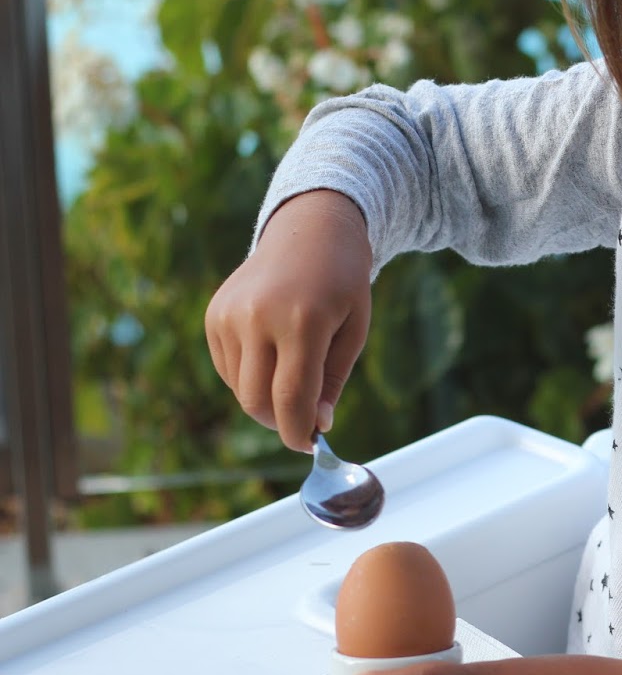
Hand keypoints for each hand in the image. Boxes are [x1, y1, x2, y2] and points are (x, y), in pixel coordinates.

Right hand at [204, 189, 372, 451]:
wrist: (310, 229)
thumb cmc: (342, 283)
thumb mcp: (353, 330)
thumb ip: (332, 381)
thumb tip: (315, 427)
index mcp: (302, 320)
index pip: (290, 397)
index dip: (297, 432)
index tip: (308, 445)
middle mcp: (258, 317)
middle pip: (256, 400)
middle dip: (280, 421)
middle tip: (303, 421)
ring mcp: (229, 314)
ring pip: (240, 388)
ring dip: (266, 397)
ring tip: (295, 369)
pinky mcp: (214, 315)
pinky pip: (228, 368)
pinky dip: (250, 375)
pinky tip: (274, 351)